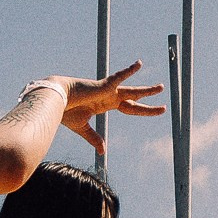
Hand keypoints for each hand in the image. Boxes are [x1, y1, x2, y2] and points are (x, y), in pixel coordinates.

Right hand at [51, 63, 165, 151]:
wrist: (53, 100)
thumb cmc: (64, 111)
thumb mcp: (82, 128)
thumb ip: (94, 138)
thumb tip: (103, 152)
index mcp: (106, 104)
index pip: (130, 108)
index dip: (143, 111)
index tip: (156, 111)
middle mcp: (109, 97)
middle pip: (135, 100)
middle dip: (149, 103)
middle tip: (164, 108)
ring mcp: (107, 91)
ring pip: (132, 91)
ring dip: (146, 90)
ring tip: (161, 88)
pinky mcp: (102, 86)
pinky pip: (118, 77)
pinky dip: (128, 71)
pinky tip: (139, 64)